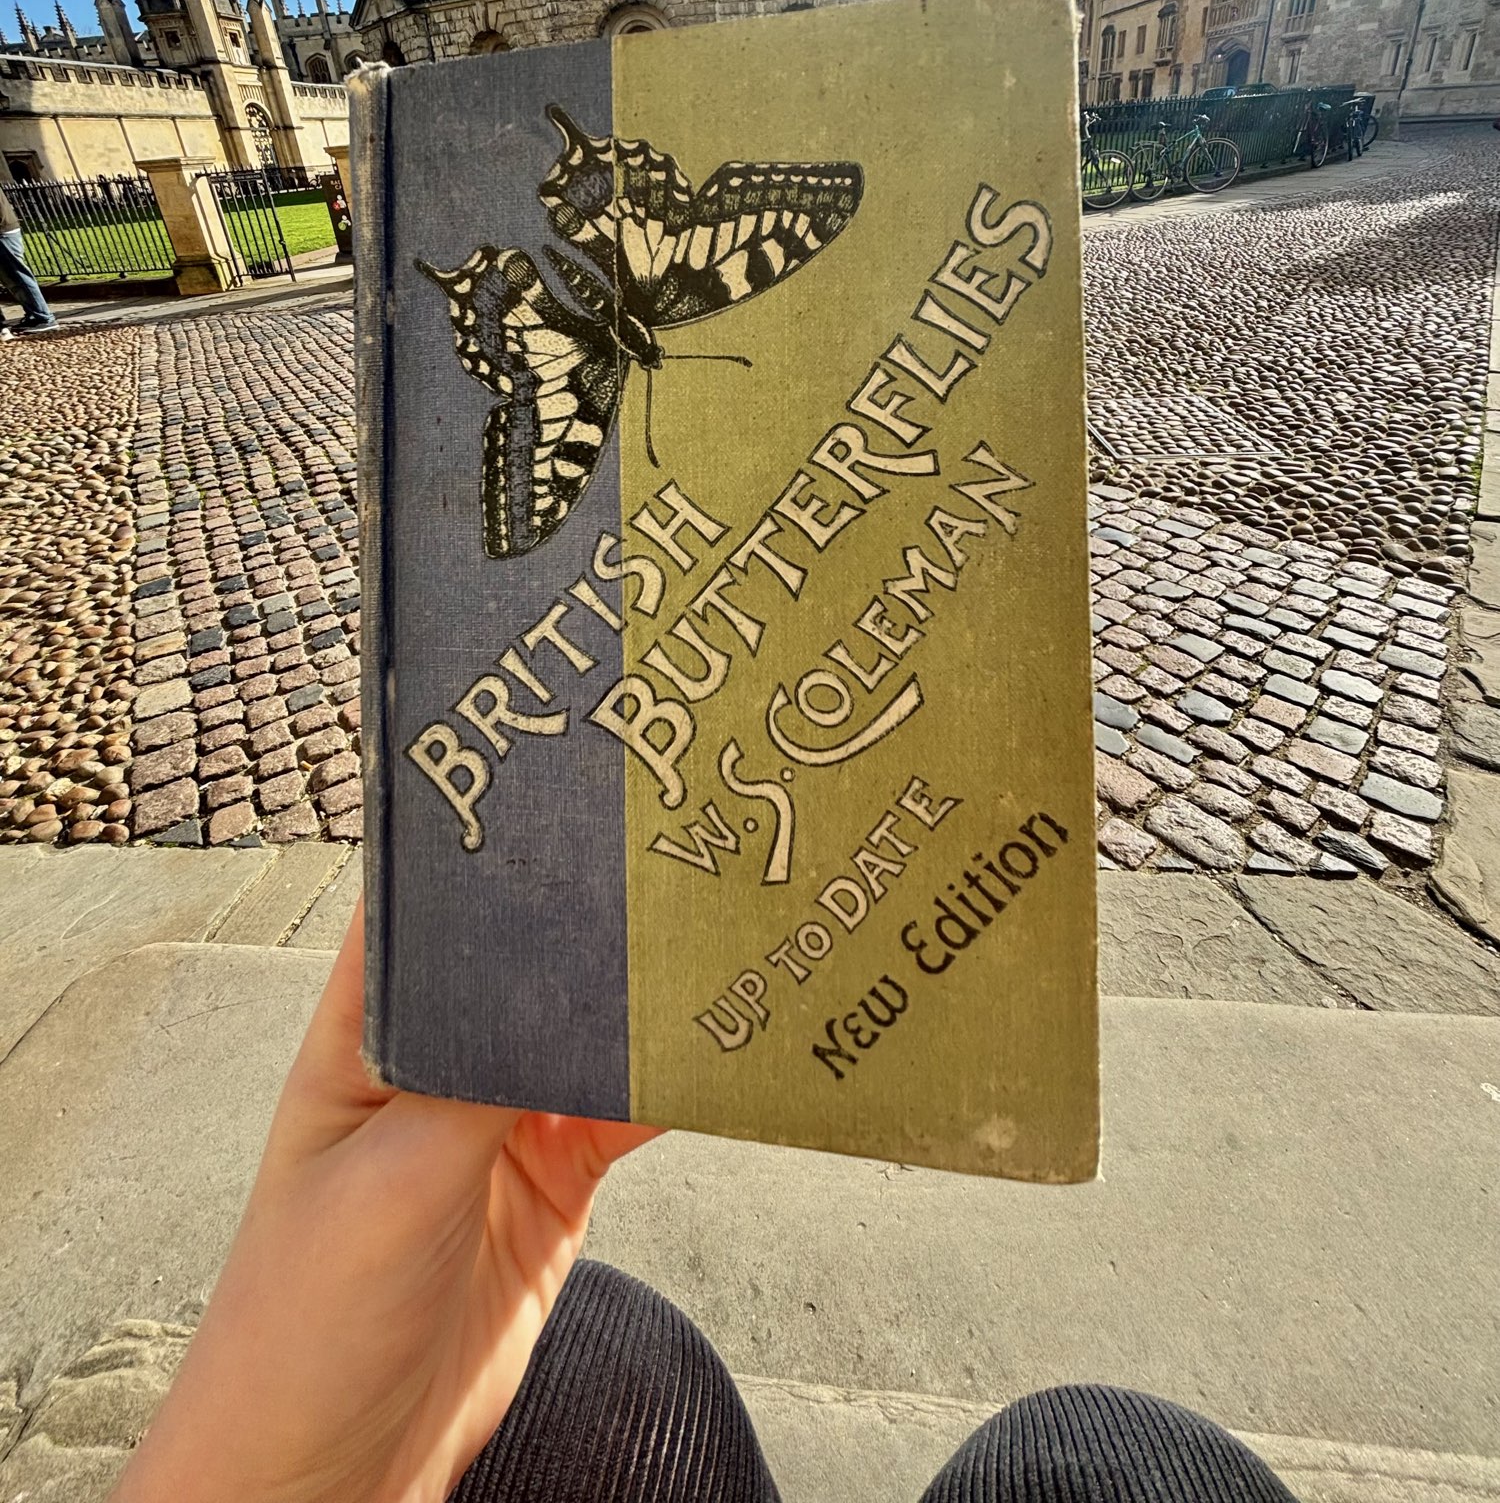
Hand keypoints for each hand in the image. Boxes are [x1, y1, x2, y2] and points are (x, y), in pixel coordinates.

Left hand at [112, 900, 659, 1502]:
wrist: (332, 1475)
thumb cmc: (302, 1328)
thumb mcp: (391, 1182)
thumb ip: (479, 1081)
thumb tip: (564, 988)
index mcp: (366, 1034)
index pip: (425, 911)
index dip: (486, 855)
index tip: (561, 803)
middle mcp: (435, 1064)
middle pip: (522, 968)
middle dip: (585, 928)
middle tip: (664, 872)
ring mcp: (497, 1124)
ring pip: (583, 1035)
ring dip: (638, 1008)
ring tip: (705, 957)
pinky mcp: (551, 1182)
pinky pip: (623, 1111)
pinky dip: (669, 1085)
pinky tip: (708, 1058)